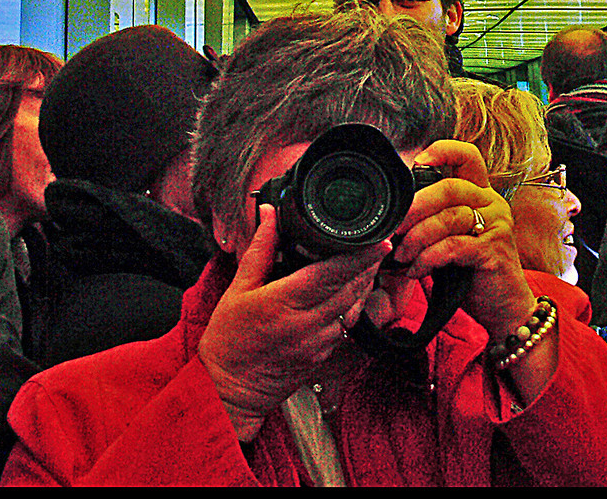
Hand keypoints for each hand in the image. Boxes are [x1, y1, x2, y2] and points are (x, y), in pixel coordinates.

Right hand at [196, 204, 390, 441]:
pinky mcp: (323, 355)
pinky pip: (347, 326)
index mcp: (283, 303)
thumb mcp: (238, 289)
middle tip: (377, 245)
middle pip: (352, 288)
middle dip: (369, 265)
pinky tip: (349, 293)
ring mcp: (318, 343)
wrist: (226, 391)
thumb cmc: (227, 341)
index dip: (361, 256)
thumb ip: (261, 249)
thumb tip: (270, 215)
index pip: (333, 274)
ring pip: (355, 308)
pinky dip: (352, 306)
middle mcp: (306, 324)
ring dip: (364, 285)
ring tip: (367, 264)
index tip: (379, 241)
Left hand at [379, 140, 535, 337]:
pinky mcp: (492, 250)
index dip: (443, 151)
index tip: (417, 162)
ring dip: (417, 238)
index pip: (468, 156)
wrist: (504, 307)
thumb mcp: (454, 238)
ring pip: (448, 217)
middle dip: (415, 206)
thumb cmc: (473, 272)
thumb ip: (435, 219)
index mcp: (482, 194)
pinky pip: (452, 246)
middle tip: (394, 227)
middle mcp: (493, 203)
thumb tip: (396, 215)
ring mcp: (497, 225)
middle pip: (449, 187)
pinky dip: (428, 258)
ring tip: (402, 255)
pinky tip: (416, 270)